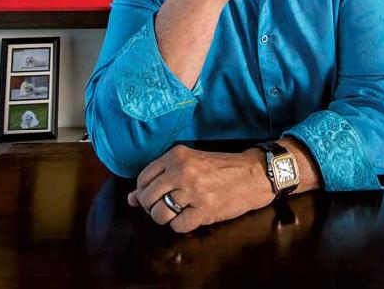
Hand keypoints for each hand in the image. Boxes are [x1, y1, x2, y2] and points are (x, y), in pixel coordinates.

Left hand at [127, 145, 273, 232]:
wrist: (253, 174)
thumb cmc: (220, 168)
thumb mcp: (190, 163)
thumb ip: (160, 177)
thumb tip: (130, 198)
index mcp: (177, 156)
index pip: (143, 179)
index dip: (143, 193)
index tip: (153, 196)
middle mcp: (182, 171)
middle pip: (147, 198)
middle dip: (152, 207)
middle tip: (166, 207)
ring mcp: (193, 191)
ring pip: (159, 214)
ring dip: (166, 218)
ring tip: (179, 212)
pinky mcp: (205, 209)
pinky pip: (178, 226)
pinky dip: (182, 225)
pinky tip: (192, 216)